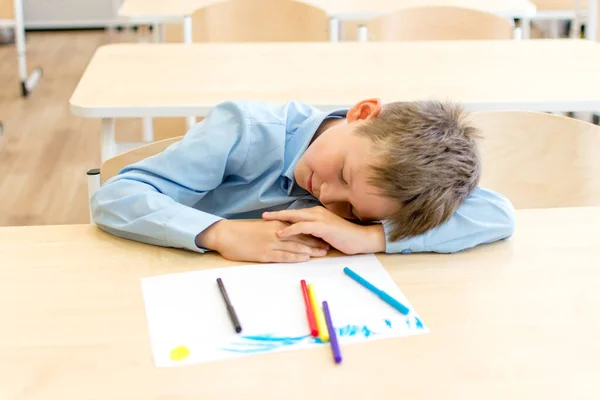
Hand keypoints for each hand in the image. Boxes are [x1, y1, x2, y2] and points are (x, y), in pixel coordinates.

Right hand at [196, 219, 329, 262]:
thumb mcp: (260, 227)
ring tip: (323, 253)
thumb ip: (274, 230)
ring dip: (310, 250)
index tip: (324, 235)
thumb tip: (284, 234)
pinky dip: (296, 256)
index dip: (312, 232)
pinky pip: (283, 255)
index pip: (298, 228)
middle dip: (316, 241)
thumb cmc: (240, 231)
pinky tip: (305, 258)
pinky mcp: (265, 254)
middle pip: (301, 237)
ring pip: (295, 246)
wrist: (224, 234)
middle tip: (329, 245)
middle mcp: (276, 232)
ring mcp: (271, 243)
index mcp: (275, 225)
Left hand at [262, 206, 385, 254]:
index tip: (270, 217)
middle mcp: (317, 213)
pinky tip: (281, 233)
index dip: (283, 215)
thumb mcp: (326, 234)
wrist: (361, 239)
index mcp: (317, 214)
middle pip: (292, 212)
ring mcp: (319, 218)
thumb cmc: (344, 237)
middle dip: (277, 214)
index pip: (296, 213)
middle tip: (263, 215)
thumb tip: (303, 237)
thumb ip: (314, 233)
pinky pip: (302, 227)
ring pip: (295, 217)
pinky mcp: (322, 226)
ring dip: (280, 218)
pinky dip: (291, 229)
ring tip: (266, 221)